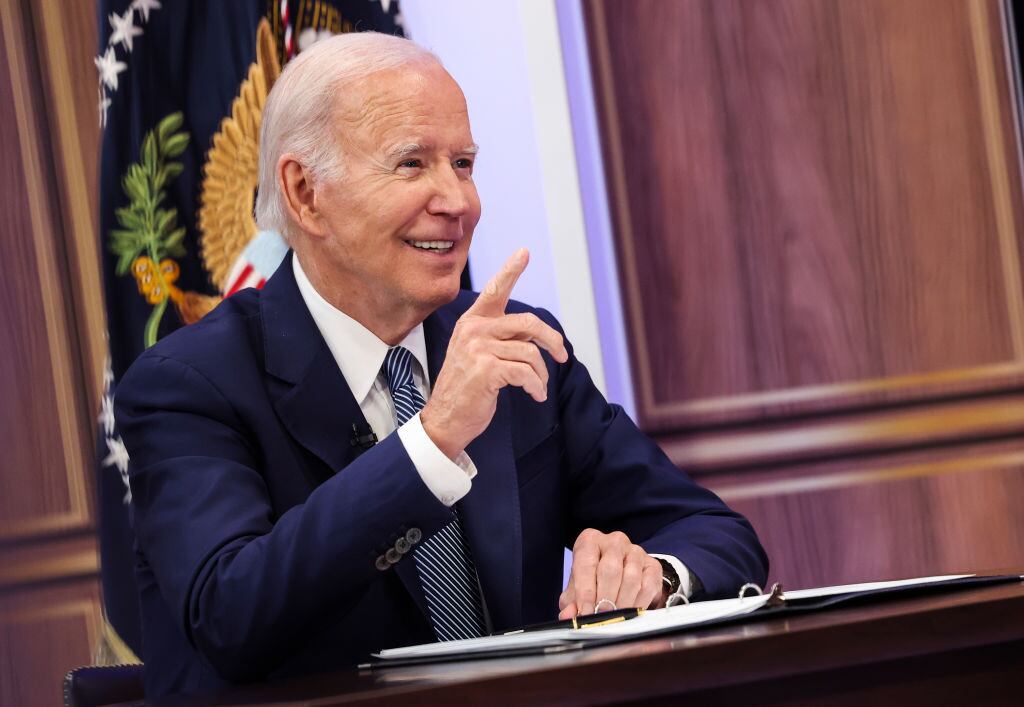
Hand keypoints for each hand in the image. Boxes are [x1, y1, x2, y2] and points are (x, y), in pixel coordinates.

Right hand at [420, 249, 568, 458]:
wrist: (445, 419)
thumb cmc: (466, 388)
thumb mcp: (477, 354)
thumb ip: (499, 337)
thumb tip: (535, 336)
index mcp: (472, 322)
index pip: (495, 291)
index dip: (511, 270)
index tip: (525, 252)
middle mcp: (473, 330)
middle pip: (527, 322)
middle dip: (551, 339)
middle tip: (562, 355)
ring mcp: (478, 348)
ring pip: (530, 353)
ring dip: (541, 374)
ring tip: (537, 387)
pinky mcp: (486, 369)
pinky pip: (527, 373)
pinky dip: (536, 387)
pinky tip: (535, 395)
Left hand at [558, 529, 666, 618]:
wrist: (619, 579)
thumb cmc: (593, 582)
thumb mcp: (577, 591)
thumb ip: (571, 603)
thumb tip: (568, 616)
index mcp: (590, 541)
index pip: (586, 564)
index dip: (585, 591)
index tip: (585, 613)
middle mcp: (614, 541)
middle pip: (610, 569)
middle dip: (605, 598)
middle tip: (602, 617)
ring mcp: (636, 551)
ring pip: (631, 577)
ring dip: (622, 602)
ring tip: (615, 618)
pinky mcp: (653, 565)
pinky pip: (647, 586)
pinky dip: (638, 603)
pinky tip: (630, 613)